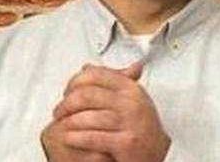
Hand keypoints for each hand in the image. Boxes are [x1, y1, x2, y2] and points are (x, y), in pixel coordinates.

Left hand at [43, 62, 170, 161]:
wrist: (159, 152)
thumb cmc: (142, 126)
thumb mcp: (130, 98)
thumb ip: (110, 81)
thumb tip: (87, 66)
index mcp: (130, 88)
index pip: (95, 75)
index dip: (74, 82)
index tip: (67, 91)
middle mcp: (131, 102)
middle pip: (87, 95)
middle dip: (66, 104)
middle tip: (59, 111)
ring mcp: (130, 122)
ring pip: (87, 117)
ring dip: (68, 122)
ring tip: (61, 126)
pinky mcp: (126, 142)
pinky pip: (92, 137)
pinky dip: (76, 138)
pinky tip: (69, 138)